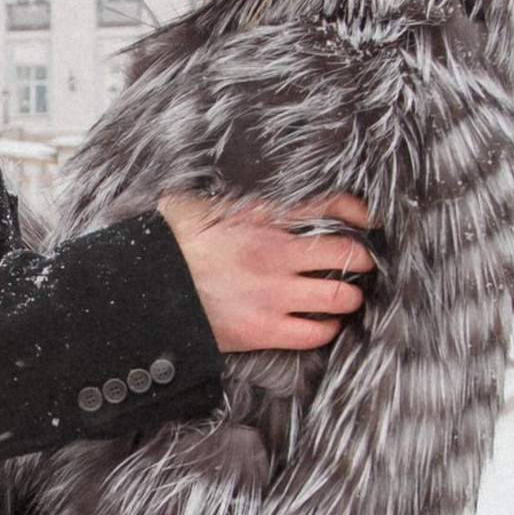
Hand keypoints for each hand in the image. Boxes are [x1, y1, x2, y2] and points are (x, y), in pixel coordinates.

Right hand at [157, 192, 376, 352]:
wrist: (146, 288)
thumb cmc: (169, 243)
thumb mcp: (200, 202)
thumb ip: (235, 196)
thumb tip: (249, 182)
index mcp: (262, 217)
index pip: (330, 206)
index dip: (358, 213)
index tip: (368, 220)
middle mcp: (275, 253)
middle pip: (348, 255)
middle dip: (361, 261)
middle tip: (359, 265)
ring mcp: (272, 293)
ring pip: (341, 297)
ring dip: (347, 297)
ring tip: (343, 296)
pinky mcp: (263, 329)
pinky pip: (316, 332)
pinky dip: (326, 328)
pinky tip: (320, 322)